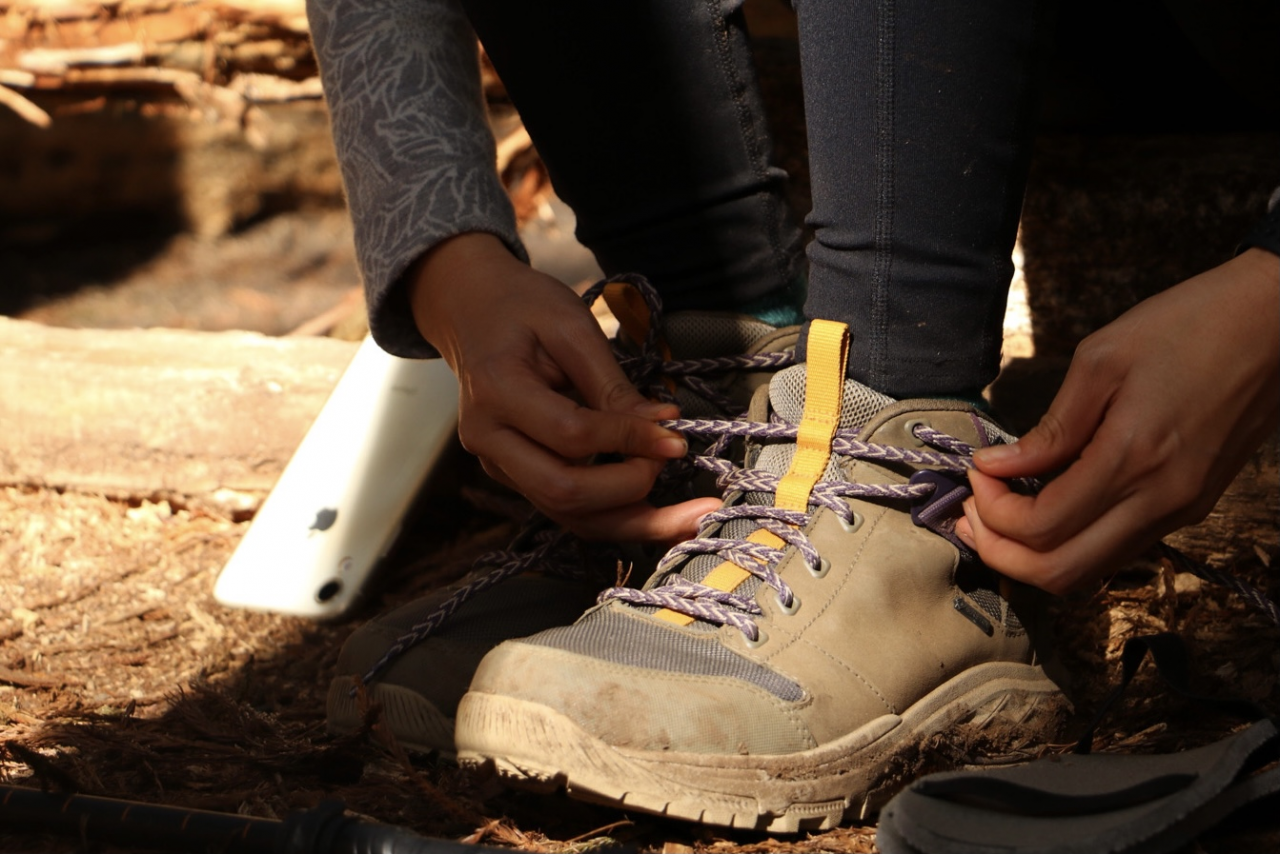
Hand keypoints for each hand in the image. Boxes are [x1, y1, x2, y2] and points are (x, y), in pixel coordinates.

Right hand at [409, 233, 719, 542]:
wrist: (472, 313)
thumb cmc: (522, 308)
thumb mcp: (570, 327)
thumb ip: (613, 384)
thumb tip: (664, 425)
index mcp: (496, 392)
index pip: (570, 434)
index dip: (628, 440)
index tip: (677, 437)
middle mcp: (490, 440)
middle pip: (563, 491)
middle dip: (630, 488)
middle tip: (675, 461)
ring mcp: (499, 465)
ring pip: (568, 515)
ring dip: (633, 522)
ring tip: (692, 517)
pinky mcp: (517, 476)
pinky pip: (568, 510)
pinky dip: (616, 517)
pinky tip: (661, 516)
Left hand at [957, 248, 1279, 593]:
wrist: (1275, 320)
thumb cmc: (1188, 324)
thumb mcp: (1102, 359)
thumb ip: (1050, 428)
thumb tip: (996, 466)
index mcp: (1134, 460)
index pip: (1041, 527)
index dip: (991, 511)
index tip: (975, 471)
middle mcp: (1161, 501)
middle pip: (1060, 573)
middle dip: (1000, 553)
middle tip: (969, 513)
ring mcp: (1181, 510)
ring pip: (1089, 571)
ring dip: (1031, 555)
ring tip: (994, 513)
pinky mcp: (1190, 505)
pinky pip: (1117, 548)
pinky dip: (1069, 542)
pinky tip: (1042, 506)